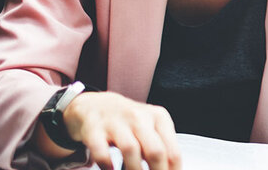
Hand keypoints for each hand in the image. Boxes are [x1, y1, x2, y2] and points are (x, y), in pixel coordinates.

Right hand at [58, 92, 181, 169]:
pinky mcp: (94, 130)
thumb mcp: (151, 127)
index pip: (173, 152)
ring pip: (130, 150)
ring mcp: (116, 123)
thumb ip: (161, 147)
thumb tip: (168, 169)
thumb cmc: (128, 120)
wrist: (96, 103)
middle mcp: (139, 117)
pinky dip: (107, 166)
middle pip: (155, 151)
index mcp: (159, 118)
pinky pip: (102, 152)